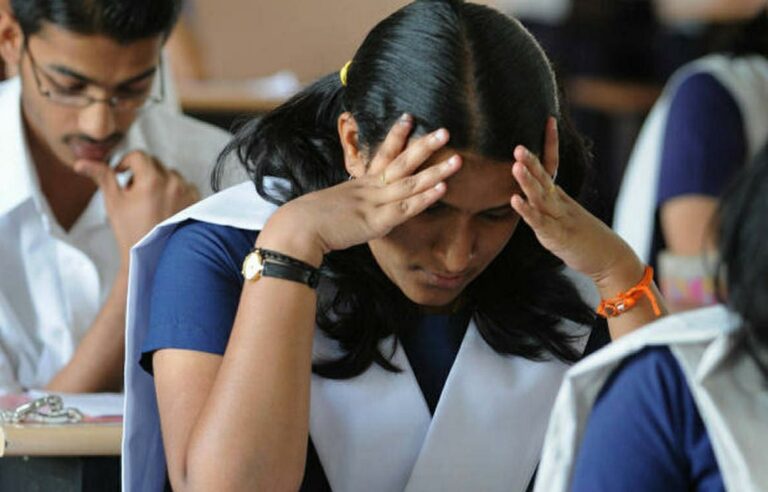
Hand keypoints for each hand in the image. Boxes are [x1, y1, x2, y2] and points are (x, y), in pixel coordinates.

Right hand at [75, 151, 199, 262]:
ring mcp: (188, 193)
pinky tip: (166, 209)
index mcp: (153, 180)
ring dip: (160, 182)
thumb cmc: (132, 232)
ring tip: (151, 204)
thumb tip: (81, 163)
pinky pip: (186, 187)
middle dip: (142, 174)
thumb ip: (102, 177)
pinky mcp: (197, 203)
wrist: (153, 257)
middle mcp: (174, 183)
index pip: (139, 155)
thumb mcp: (114, 202)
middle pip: (155, 164)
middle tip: (134, 194)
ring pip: (171, 175)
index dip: (126, 163)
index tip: (121, 175)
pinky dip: (176, 192)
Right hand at [258, 115, 461, 265]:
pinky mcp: (376, 221)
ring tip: (457, 159)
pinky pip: (405, 207)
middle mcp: (369, 188)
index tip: (409, 118)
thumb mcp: (330, 207)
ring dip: (436, 170)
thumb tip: (350, 210)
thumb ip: (346, 206)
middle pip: (401, 161)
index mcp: (358, 183)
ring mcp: (374, 203)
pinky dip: (425, 198)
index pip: (381, 154)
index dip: (396, 136)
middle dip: (424, 145)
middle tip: (445, 130)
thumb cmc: (308, 221)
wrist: (297, 228)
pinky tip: (443, 188)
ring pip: (410, 182)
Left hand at [510, 117, 638, 283]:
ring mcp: (560, 219)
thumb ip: (548, 205)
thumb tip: (533, 193)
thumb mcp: (565, 217)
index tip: (549, 120)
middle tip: (518, 145)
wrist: (610, 258)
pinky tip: (515, 200)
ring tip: (515, 166)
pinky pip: (540, 222)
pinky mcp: (557, 236)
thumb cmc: (585, 239)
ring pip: (542, 197)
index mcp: (561, 197)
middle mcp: (560, 204)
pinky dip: (527, 211)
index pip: (553, 166)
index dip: (550, 144)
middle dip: (531, 161)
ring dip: (528, 181)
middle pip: (544, 178)